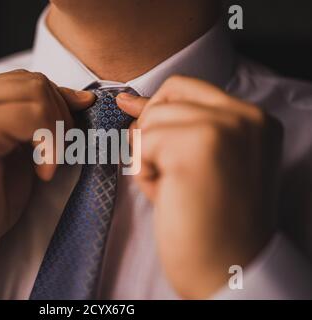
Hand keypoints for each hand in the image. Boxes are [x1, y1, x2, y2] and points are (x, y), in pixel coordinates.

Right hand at [0, 70, 94, 284]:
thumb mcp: (18, 154)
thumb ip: (38, 122)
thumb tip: (82, 98)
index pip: (26, 80)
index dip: (58, 103)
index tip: (72, 133)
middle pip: (35, 81)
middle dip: (61, 117)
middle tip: (57, 156)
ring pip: (37, 92)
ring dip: (57, 131)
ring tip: (47, 166)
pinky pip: (33, 116)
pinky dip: (50, 144)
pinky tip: (43, 173)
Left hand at [117, 76, 281, 298]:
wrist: (227, 270)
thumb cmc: (211, 222)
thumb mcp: (197, 163)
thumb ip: (170, 126)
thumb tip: (126, 99)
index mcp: (253, 120)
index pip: (188, 88)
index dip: (158, 109)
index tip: (146, 135)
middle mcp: (246, 117)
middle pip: (169, 95)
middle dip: (152, 130)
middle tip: (164, 169)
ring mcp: (225, 128)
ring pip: (153, 119)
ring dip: (148, 156)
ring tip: (171, 188)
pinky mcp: (199, 147)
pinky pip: (144, 144)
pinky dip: (144, 172)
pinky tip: (166, 195)